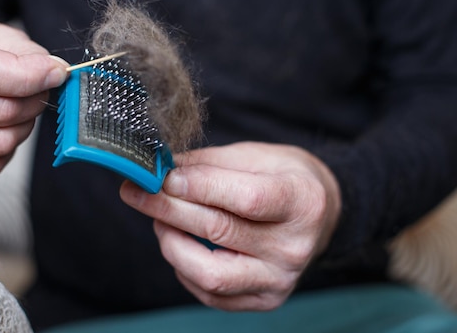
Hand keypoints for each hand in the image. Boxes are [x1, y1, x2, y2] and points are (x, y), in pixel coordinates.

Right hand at [0, 16, 68, 180]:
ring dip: (23, 127)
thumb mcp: (0, 37)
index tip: (56, 73)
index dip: (30, 77)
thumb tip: (55, 75)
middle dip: (34, 101)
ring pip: (1, 142)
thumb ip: (29, 54)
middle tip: (35, 91)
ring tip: (16, 110)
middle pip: (2, 111)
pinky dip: (6, 151)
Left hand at [120, 141, 340, 310]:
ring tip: (159, 220)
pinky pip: (212, 293)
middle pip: (220, 231)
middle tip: (136, 192)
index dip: (199, 187)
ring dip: (172, 243)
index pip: (246, 199)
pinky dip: (185, 268)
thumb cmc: (284, 178)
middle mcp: (295, 247)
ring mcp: (280, 279)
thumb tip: (161, 170)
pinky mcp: (265, 299)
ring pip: (210, 273)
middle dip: (168, 209)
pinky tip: (179, 243)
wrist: (320, 215)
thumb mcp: (255, 157)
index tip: (162, 176)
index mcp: (302, 201)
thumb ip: (208, 165)